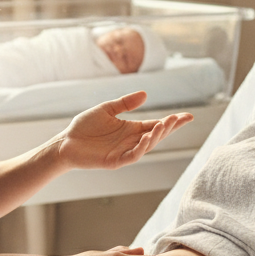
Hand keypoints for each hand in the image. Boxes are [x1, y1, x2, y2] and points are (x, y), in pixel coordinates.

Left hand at [55, 91, 192, 170]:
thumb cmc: (85, 127)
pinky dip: (141, 148)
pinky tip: (146, 138)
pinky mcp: (115, 161)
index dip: (172, 121)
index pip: (156, 125)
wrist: (66, 142)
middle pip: (156, 135)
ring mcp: (124, 152)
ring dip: (156, 136)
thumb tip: (145, 94)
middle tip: (179, 119)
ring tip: (163, 125)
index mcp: (131, 129)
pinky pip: (132, 156)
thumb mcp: (107, 109)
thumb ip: (125, 103)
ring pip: (147, 146)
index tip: (188, 115)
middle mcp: (131, 141)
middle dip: (169, 127)